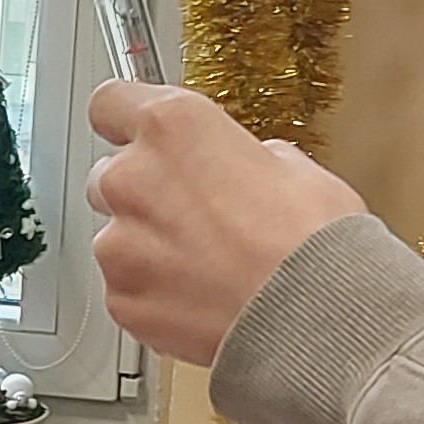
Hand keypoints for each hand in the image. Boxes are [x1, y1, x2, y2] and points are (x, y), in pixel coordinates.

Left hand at [83, 80, 369, 365]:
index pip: (111, 103)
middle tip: (194, 214)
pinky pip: (125, 288)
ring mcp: (120, 243)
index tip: (137, 133)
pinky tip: (199, 297)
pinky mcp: (120, 298)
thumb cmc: (312, 244)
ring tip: (207, 266)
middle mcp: (133, 178)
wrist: (312, 320)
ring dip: (148, 246)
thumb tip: (241, 167)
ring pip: (117, 236)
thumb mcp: (293, 166)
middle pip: (111, 174)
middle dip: (144, 192)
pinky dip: (152, 292)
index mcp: (173, 127)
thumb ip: (242, 157)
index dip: (127, 120)